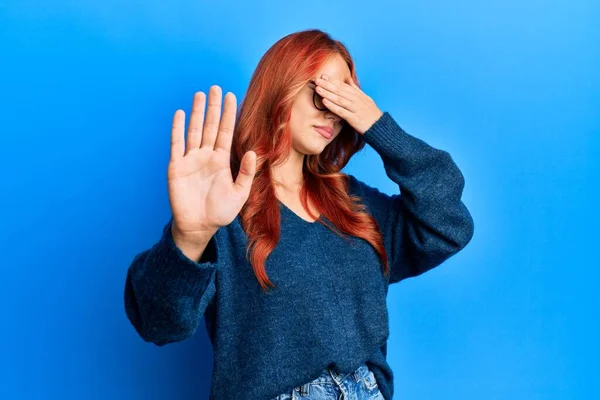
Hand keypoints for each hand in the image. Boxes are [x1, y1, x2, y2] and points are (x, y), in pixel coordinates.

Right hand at [167, 86, 256, 237]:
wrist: (199, 227)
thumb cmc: (220, 212)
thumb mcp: (239, 194)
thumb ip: (245, 173)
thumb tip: (251, 152)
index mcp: (221, 160)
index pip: (225, 132)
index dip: (228, 115)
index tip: (232, 96)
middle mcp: (206, 156)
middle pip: (209, 126)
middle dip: (213, 107)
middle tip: (216, 87)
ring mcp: (190, 160)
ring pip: (194, 131)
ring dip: (196, 113)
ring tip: (200, 94)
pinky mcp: (176, 167)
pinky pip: (177, 144)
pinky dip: (178, 129)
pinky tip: (180, 114)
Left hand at [314, 74, 383, 134]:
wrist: (380, 127)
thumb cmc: (371, 113)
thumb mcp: (365, 98)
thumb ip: (355, 89)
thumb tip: (348, 79)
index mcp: (358, 95)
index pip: (343, 86)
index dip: (333, 80)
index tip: (323, 76)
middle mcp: (356, 100)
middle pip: (340, 91)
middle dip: (327, 85)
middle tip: (316, 80)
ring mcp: (355, 109)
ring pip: (339, 99)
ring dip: (328, 93)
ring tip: (318, 88)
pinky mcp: (354, 118)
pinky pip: (342, 111)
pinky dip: (333, 106)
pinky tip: (324, 102)